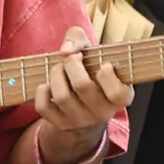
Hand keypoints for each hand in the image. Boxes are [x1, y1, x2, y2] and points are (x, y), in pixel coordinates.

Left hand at [33, 27, 133, 163]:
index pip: (117, 93)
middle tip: (72, 58)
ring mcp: (81, 121)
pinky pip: (44, 107)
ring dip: (56, 74)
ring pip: (61, 96)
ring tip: (59, 68)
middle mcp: (102, 113)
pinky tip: (49, 85)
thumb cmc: (90, 69)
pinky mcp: (61, 124)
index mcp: (121, 97)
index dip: (107, 75)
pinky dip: (42, 90)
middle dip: (71, 64)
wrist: (82, 99)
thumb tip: (65, 50)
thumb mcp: (92, 51)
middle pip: (82, 85)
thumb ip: (79, 39)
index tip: (102, 64)